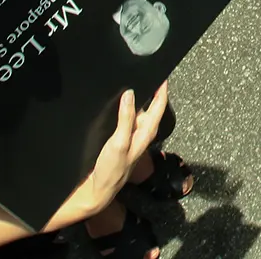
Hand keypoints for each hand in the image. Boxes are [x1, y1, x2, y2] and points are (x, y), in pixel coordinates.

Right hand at [48, 83, 168, 230]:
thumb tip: (130, 93)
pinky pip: (127, 118)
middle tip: (143, 72)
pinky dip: (125, 109)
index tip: (162, 73)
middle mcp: (142, 132)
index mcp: (147, 132)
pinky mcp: (122, 138)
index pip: (160, 105)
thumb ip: (125, 118)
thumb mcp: (119, 142)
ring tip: (129, 82)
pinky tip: (117, 102)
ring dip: (136, 99)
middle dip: (149, 90)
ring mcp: (132, 135)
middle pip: (150, 106)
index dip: (162, 89)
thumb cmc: (112, 169)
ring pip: (138, 112)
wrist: (98, 189)